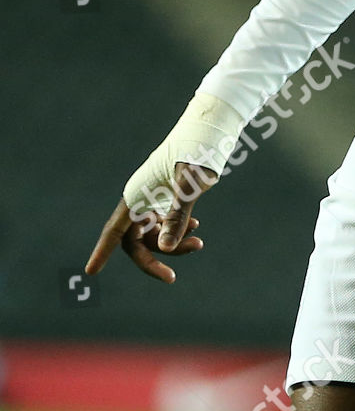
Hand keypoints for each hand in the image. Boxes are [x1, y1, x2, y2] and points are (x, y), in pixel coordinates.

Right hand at [85, 161, 216, 283]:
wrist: (208, 132)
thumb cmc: (197, 154)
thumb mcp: (189, 187)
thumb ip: (177, 217)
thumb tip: (165, 248)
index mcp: (136, 195)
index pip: (115, 231)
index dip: (102, 252)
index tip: (91, 271)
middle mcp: (139, 200)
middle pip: (136, 242)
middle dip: (153, 260)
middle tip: (171, 278)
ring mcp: (151, 201)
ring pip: (154, 236)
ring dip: (173, 245)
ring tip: (198, 243)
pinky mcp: (164, 200)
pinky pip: (165, 226)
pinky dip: (178, 232)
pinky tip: (194, 228)